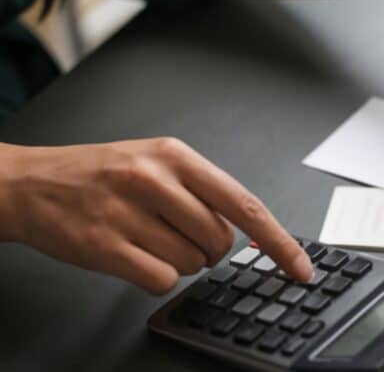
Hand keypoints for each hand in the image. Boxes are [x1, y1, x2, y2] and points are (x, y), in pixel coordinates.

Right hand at [0, 139, 313, 293]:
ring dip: (178, 261)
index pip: (245, 204)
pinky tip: (133, 255)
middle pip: (220, 240)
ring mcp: (127, 212)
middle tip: (176, 233)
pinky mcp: (103, 246)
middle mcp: (154, 179)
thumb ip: (202, 189)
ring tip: (146, 237)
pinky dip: (155, 277)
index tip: (300, 267)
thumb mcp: (156, 161)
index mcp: (176, 155)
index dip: (278, 241)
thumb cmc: (100, 174)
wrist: (31, 184)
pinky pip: (160, 280)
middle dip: (208, 248)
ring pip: (192, 263)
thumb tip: (249, 229)